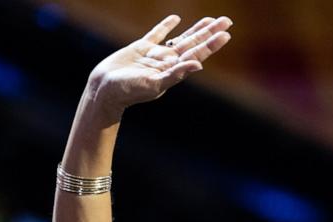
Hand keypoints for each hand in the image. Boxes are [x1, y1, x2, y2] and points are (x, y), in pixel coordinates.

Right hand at [88, 15, 232, 117]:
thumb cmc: (128, 91)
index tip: (226, 34)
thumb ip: (176, 75)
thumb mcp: (154, 84)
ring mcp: (155, 55)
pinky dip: (166, 26)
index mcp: (173, 70)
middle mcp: (167, 62)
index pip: (197, 54)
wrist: (104, 90)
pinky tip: (175, 19)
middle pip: (194, 44)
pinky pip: (157, 35)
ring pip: (180, 39)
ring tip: (210, 20)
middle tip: (227, 21)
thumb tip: (198, 65)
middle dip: (210, 33)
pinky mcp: (140, 49)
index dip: (212, 44)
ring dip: (196, 30)